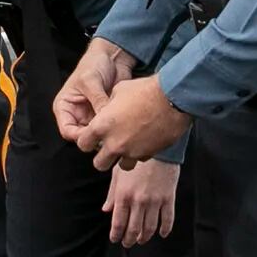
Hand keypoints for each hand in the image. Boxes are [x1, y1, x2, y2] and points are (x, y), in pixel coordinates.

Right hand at [53, 38, 134, 141]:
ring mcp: (92, 116)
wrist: (112, 57)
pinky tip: (123, 122)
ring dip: (106, 133)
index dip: (80, 136)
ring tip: (116, 127)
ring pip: (97, 134)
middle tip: (108, 133)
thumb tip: (105, 121)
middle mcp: (77, 114)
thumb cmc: (93, 63)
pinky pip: (109, 127)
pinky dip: (115, 127)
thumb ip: (97, 101)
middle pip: (83, 136)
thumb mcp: (91, 81)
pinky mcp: (106, 115)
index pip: (67, 131)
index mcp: (65, 107)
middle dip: (95, 136)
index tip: (95, 134)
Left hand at [72, 77, 190, 171]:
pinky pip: (140, 159)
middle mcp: (114, 143)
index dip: (87, 141)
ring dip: (122, 158)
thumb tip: (107, 110)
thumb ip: (108, 106)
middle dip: (102, 157)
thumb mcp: (119, 90)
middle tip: (109, 147)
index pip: (83, 144)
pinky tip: (145, 141)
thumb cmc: (144, 90)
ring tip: (128, 146)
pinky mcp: (148, 154)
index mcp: (101, 127)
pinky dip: (140, 153)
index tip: (92, 138)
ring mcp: (132, 151)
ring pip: (121, 166)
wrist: (173, 98)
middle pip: (99, 164)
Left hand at [104, 159, 179, 246]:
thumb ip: (112, 194)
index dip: (116, 234)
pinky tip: (162, 234)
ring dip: (145, 237)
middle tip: (128, 244)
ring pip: (150, 227)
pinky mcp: (168, 199)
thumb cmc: (136, 160)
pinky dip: (165, 229)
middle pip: (134, 229)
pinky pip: (167, 219)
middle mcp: (138, 201)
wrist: (159, 149)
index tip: (115, 239)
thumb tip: (106, 210)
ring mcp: (154, 201)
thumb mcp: (118, 173)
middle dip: (130, 239)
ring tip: (142, 240)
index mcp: (123, 195)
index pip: (118, 222)